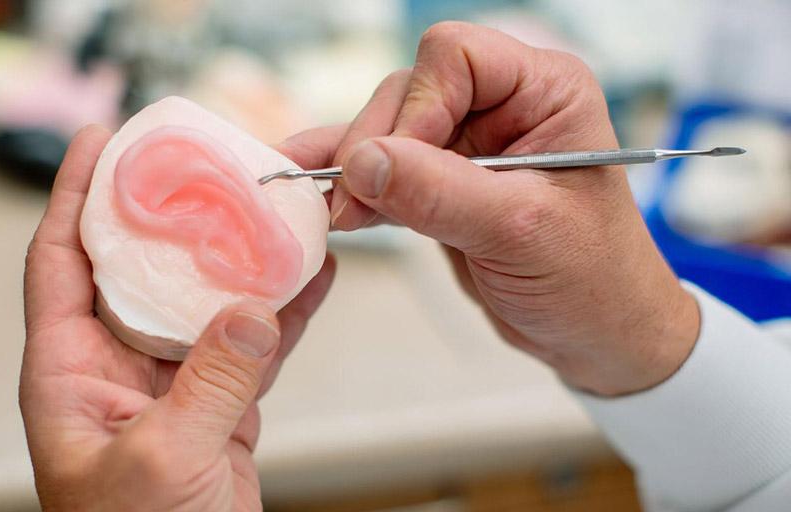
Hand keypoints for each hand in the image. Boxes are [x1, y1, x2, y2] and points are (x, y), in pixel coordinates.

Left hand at [20, 126, 335, 510]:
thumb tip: (249, 311)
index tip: (99, 142)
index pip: (60, 263)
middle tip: (209, 166)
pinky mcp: (219, 411)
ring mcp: (170, 388)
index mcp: (69, 375)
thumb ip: (209, 383)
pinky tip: (312, 278)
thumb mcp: (162, 463)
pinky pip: (252, 347)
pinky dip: (284, 314)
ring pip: (205, 302)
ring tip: (275, 211)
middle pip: (141, 268)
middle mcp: (114, 371)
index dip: (75, 197)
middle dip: (174, 215)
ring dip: (241, 260)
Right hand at [299, 22, 699, 395]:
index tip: (397, 166)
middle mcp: (504, 106)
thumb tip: (362, 162)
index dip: (418, 107)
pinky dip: (351, 186)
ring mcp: (468, 145)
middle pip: (409, 92)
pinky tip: (318, 202)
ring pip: (386, 130)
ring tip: (325, 208)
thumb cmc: (592, 280)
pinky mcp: (441, 183)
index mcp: (543, 92)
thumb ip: (439, 193)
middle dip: (374, 146)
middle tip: (350, 205)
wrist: (598, 336)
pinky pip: (383, 169)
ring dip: (351, 168)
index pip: (455, 59)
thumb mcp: (520, 233)